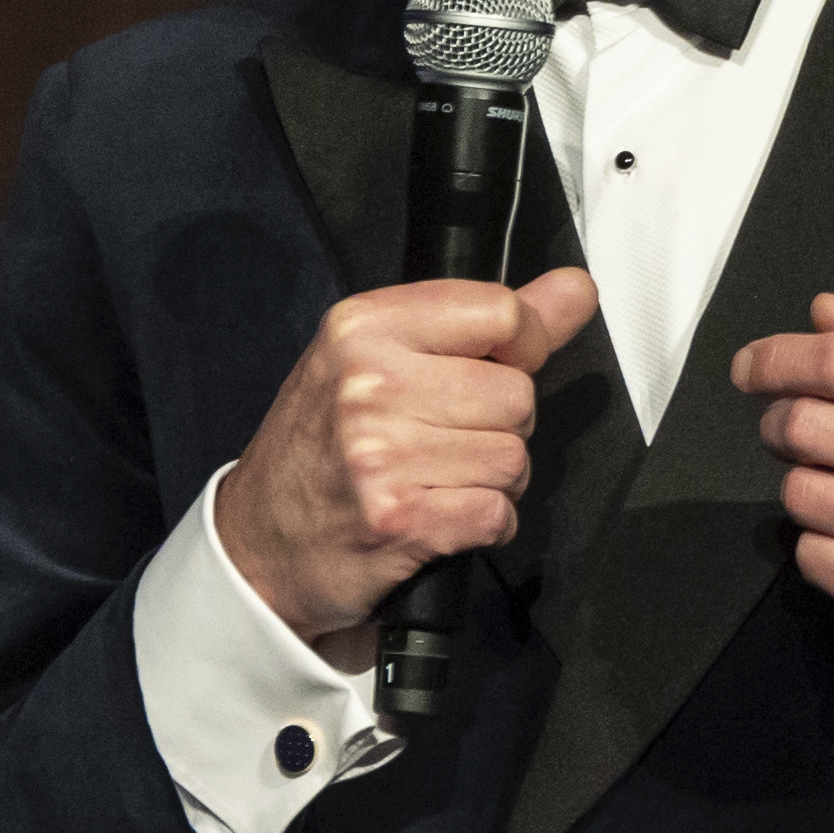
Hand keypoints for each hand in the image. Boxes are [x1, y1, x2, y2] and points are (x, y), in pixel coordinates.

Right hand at [218, 268, 599, 642]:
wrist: (258, 543)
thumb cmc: (320, 449)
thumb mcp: (382, 359)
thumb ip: (487, 323)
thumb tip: (575, 289)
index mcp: (364, 327)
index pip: (501, 311)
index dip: (521, 347)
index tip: (497, 367)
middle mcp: (370, 381)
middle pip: (517, 393)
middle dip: (500, 426)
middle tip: (444, 440)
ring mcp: (382, 452)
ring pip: (514, 457)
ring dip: (492, 480)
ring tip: (438, 480)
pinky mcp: (400, 517)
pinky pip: (497, 513)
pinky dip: (483, 524)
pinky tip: (440, 517)